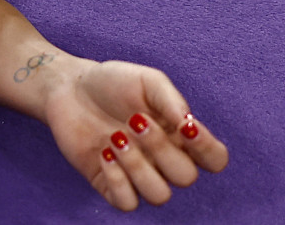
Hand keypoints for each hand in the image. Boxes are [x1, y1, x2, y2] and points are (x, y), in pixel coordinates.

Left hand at [39, 60, 228, 211]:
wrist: (69, 87)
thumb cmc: (113, 82)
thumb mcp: (147, 81)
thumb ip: (172, 100)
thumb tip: (190, 124)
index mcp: (180, 136)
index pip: (215, 159)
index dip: (208, 149)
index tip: (186, 126)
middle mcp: (164, 160)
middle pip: (185, 177)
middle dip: (161, 149)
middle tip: (134, 121)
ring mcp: (138, 175)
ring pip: (159, 196)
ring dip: (138, 167)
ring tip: (116, 137)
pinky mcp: (110, 184)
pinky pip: (128, 203)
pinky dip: (118, 180)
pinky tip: (104, 153)